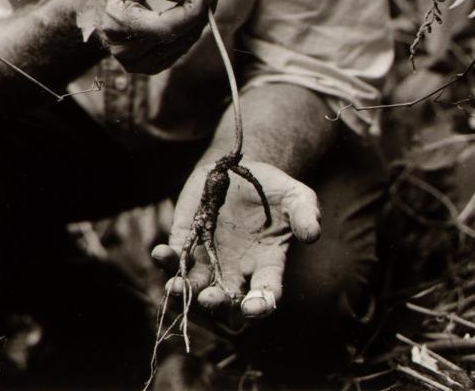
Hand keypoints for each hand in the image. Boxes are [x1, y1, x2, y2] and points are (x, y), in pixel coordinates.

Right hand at [96, 0, 221, 75]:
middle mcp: (126, 52)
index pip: (165, 27)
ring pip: (186, 42)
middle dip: (203, 7)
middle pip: (180, 35)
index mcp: (116, 25)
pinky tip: (190, 8)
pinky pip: (183, 47)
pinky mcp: (150, 67)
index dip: (192, 9)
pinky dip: (192, 26)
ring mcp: (138, 64)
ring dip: (200, 15)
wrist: (93, 9)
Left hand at [152, 159, 320, 319]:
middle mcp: (236, 271)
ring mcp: (209, 259)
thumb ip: (306, 214)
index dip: (260, 306)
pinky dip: (166, 259)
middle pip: (225, 304)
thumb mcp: (297, 197)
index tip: (254, 307)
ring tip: (174, 288)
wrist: (242, 167)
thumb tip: (313, 234)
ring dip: (183, 293)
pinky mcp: (186, 240)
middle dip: (216, 307)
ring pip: (194, 288)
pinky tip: (161, 252)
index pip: (265, 296)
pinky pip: (174, 258)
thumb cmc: (274, 188)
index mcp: (266, 266)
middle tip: (210, 299)